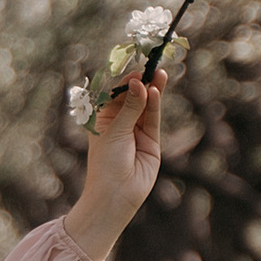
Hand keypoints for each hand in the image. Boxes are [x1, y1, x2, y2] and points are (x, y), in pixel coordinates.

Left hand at [66, 71, 165, 260]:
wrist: (116, 195)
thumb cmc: (105, 164)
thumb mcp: (115, 132)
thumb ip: (130, 107)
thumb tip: (138, 83)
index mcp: (101, 118)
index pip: (113, 93)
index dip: (123, 80)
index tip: (133, 67)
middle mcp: (119, 122)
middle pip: (132, 96)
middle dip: (140, 82)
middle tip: (150, 65)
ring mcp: (136, 131)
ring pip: (145, 105)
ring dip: (151, 89)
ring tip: (159, 73)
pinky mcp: (151, 140)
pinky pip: (153, 117)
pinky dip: (155, 104)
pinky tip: (156, 90)